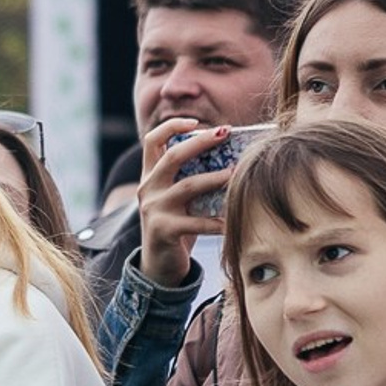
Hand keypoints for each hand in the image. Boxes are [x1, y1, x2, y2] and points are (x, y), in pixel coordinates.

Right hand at [136, 118, 228, 288]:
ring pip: (187, 186)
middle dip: (201, 141)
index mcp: (151, 176)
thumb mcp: (178, 196)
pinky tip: (234, 220)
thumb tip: (235, 151)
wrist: (158, 263)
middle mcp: (148, 189)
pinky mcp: (163, 231)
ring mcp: (153, 210)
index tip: (197, 122)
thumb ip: (193, 174)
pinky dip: (218, 221)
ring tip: (236, 174)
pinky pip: (196, 223)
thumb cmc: (178, 222)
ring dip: (216, 178)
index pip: (152, 140)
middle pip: (172, 156)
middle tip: (226, 133)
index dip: (172, 126)